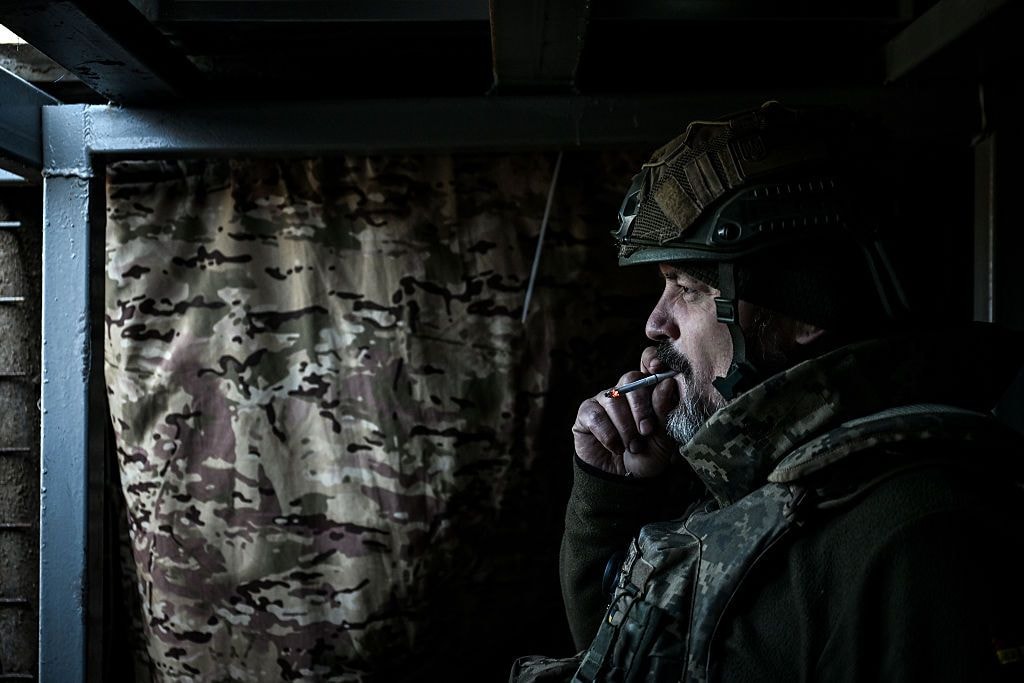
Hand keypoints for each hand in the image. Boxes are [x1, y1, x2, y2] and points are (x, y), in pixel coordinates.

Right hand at [572, 346, 679, 477]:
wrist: (622, 482)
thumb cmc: (646, 457)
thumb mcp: (662, 438)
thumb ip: (664, 411)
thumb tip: (666, 383)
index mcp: (648, 391)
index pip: (648, 362)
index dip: (652, 359)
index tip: (657, 367)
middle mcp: (625, 391)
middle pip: (630, 379)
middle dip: (640, 407)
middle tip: (646, 431)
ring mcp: (604, 400)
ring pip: (613, 399)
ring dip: (625, 427)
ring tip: (632, 447)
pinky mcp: (586, 413)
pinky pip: (595, 414)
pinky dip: (607, 433)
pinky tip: (615, 447)